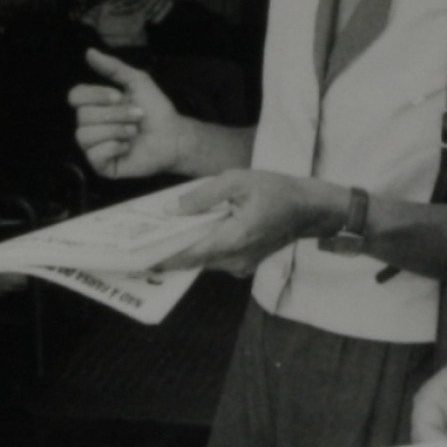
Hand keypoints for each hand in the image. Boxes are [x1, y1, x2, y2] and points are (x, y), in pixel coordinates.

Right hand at [69, 49, 186, 177]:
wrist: (173, 136)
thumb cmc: (156, 110)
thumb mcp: (137, 81)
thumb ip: (113, 67)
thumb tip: (89, 52)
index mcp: (96, 105)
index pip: (75, 96)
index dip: (95, 95)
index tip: (118, 96)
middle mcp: (91, 125)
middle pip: (82, 116)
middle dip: (115, 115)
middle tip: (137, 117)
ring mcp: (95, 146)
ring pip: (84, 136)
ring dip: (115, 131)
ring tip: (133, 132)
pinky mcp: (102, 165)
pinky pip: (94, 155)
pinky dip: (114, 147)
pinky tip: (127, 147)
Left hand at [150, 170, 343, 277]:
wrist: (310, 209)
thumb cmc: (277, 190)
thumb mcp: (237, 180)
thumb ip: (202, 196)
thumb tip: (172, 210)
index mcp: (233, 239)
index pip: (188, 255)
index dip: (161, 259)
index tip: (136, 259)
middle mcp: (235, 260)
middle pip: (192, 261)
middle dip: (167, 253)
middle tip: (140, 244)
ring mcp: (241, 266)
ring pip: (203, 261)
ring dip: (184, 250)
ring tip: (161, 235)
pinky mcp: (245, 263)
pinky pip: (216, 259)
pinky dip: (201, 248)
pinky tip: (190, 233)